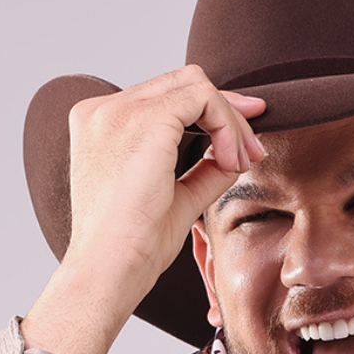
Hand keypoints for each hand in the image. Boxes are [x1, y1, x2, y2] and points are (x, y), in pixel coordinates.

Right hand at [24, 67, 264, 353]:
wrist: (109, 270)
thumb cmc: (133, 247)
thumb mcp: (175, 198)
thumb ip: (202, 169)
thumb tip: (236, 152)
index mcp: (100, 126)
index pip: (163, 98)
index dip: (209, 111)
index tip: (242, 139)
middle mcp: (103, 110)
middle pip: (180, 82)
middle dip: (227, 109)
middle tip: (254, 147)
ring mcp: (118, 110)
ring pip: (196, 86)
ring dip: (231, 122)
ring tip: (241, 163)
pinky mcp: (144, 119)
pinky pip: (204, 99)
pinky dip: (228, 126)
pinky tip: (230, 162)